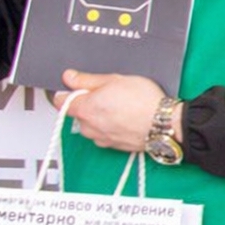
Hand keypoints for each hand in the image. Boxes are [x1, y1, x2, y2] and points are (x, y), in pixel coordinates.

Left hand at [52, 70, 167, 152]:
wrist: (164, 124)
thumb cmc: (144, 102)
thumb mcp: (115, 79)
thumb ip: (87, 79)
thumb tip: (70, 77)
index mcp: (84, 109)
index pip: (60, 101)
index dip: (68, 91)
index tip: (77, 87)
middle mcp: (88, 127)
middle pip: (77, 113)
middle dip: (88, 103)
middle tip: (108, 93)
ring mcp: (100, 139)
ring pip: (91, 125)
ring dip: (100, 116)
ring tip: (122, 106)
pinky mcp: (113, 147)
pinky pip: (104, 134)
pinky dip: (111, 127)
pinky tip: (126, 118)